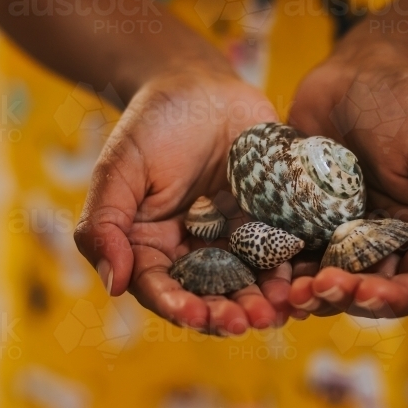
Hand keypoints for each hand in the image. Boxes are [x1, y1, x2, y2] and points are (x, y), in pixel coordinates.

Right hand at [74, 67, 294, 334]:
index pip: (161, 288)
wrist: (200, 85)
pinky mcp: (269, 221)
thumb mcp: (118, 169)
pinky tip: (301, 281)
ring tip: (279, 312)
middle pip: (209, 295)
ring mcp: (234, 238)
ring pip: (248, 281)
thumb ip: (106, 224)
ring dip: (263, 301)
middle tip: (247, 322)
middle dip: (227, 313)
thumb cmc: (151, 124)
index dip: (177, 306)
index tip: (195, 316)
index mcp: (151, 246)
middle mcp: (194, 251)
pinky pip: (280, 252)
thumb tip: (113, 283)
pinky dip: (290, 270)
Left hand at [286, 34, 407, 317]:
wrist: (357, 71)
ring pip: (325, 282)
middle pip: (366, 292)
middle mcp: (381, 244)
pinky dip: (279, 269)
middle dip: (343, 298)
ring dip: (309, 294)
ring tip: (289, 291)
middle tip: (316, 289)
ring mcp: (338, 235)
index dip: (393, 299)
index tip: (365, 291)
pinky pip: (290, 254)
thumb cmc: (407, 105)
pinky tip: (264, 270)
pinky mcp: (302, 221)